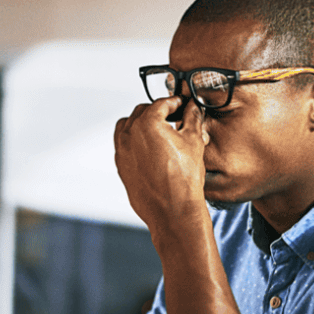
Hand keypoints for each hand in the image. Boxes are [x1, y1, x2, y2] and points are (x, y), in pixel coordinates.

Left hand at [113, 97, 209, 229]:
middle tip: (174, 117)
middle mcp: (129, 134)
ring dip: (142, 124)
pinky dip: (134, 141)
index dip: (175, 102)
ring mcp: (122, 151)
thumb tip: (192, 109)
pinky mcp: (120, 166)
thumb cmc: (183, 179)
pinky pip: (124, 145)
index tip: (182, 105)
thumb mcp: (194, 141)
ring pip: (128, 127)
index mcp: (147, 123)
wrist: (173, 210)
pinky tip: (150, 149)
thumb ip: (192, 118)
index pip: (161, 103)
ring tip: (160, 132)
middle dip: (158, 112)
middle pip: (142, 112)